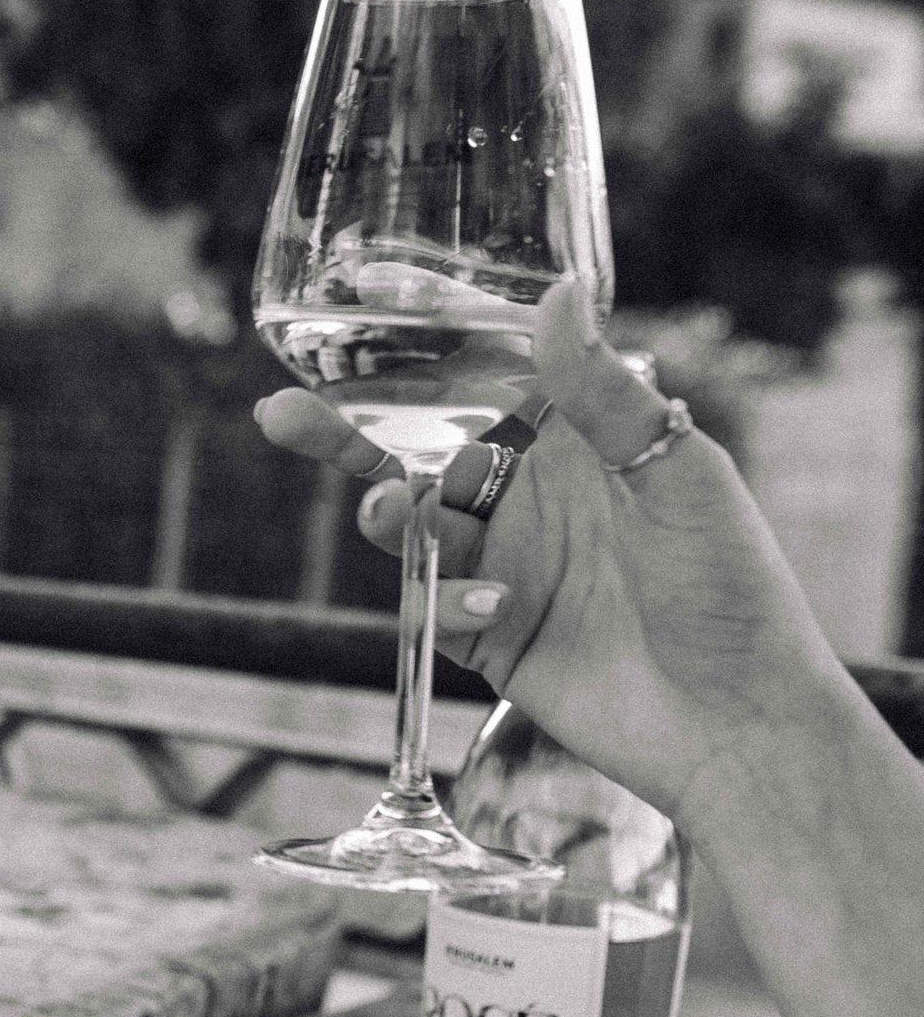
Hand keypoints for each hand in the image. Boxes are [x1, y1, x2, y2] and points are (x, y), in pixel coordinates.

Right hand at [255, 276, 841, 823]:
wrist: (737, 723)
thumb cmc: (732, 589)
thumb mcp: (676, 473)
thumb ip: (603, 392)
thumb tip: (558, 292)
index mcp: (579, 443)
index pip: (490, 371)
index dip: (428, 335)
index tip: (367, 295)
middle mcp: (532, 498)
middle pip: (418, 448)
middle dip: (345, 430)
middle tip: (279, 413)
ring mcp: (504, 567)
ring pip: (410, 526)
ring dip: (387, 512)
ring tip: (388, 510)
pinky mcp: (487, 637)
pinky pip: (429, 607)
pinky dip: (446, 602)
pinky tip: (499, 611)